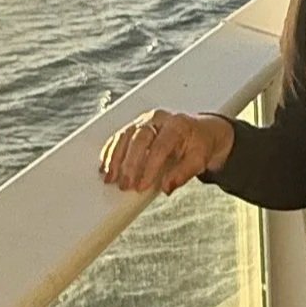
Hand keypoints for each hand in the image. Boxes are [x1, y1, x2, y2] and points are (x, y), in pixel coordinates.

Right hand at [97, 109, 234, 195]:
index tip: (141, 186)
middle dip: (129, 164)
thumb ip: (183, 174)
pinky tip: (105, 166)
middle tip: (124, 185)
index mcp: (177, 125)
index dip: (149, 168)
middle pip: (139, 139)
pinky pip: (118, 136)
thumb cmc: (199, 146)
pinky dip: (110, 152)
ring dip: (115, 159)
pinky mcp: (135, 126)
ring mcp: (144, 120)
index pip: (160, 146)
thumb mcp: (199, 160)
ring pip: (124, 136)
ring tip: (110, 179)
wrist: (200, 131)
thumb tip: (166, 187)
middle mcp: (158, 119)